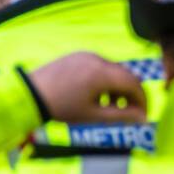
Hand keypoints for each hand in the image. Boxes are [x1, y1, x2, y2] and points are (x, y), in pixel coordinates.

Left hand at [27, 54, 146, 125]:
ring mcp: (88, 55)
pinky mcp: (79, 55)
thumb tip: (143, 119)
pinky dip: (105, 80)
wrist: (30, 94)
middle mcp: (98, 59)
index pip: (134, 83)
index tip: (143, 116)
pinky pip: (101, 66)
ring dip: (118, 88)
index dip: (143, 100)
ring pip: (114, 70)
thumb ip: (121, 116)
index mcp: (102, 74)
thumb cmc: (62, 108)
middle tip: (130, 113)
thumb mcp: (93, 116)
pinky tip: (96, 96)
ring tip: (110, 107)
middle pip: (126, 75)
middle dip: (132, 94)